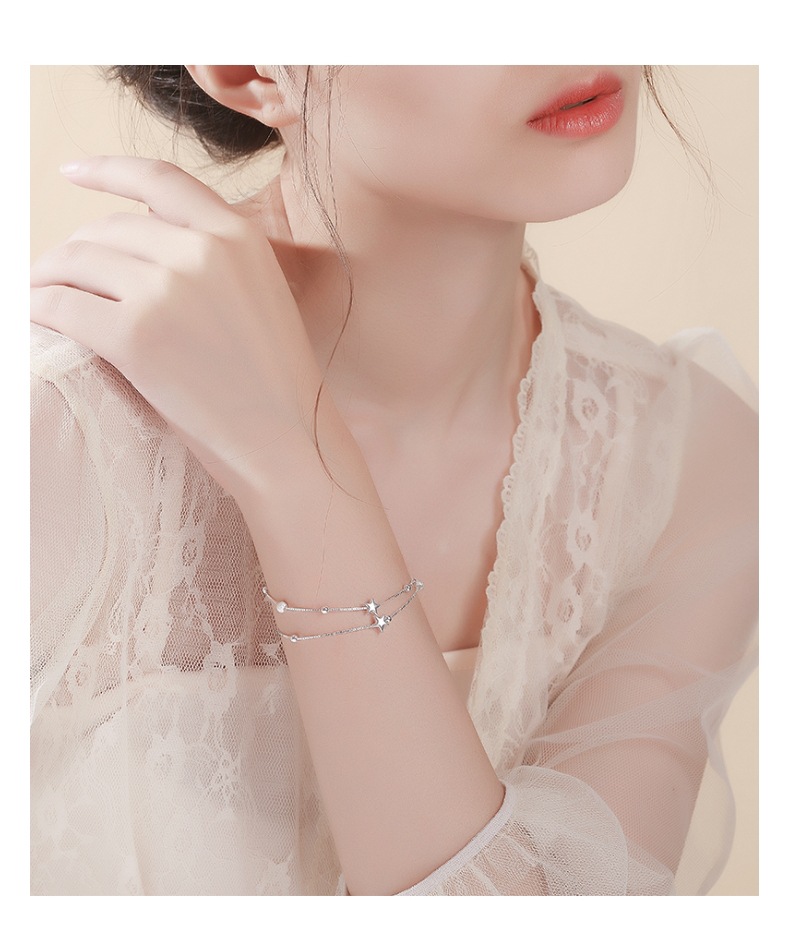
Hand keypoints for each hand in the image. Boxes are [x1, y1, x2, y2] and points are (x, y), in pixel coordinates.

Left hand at [30, 156, 326, 495]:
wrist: (289, 443)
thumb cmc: (275, 384)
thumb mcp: (260, 297)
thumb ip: (212, 260)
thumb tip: (137, 243)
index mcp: (238, 237)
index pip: (159, 180)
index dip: (107, 170)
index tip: (72, 171)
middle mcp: (201, 252)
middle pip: (107, 228)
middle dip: (74, 251)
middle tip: (56, 277)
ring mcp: (166, 291)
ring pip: (77, 262)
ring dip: (48, 279)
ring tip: (40, 296)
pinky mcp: (134, 336)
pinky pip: (61, 306)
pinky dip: (39, 309)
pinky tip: (35, 318)